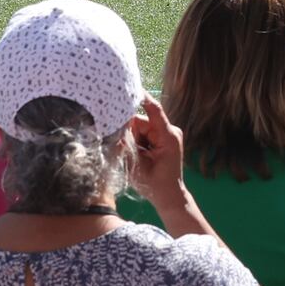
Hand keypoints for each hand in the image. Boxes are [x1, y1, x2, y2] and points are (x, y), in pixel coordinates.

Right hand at [120, 99, 187, 213]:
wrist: (170, 197)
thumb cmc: (156, 186)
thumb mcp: (138, 167)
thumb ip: (126, 147)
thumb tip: (114, 131)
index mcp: (168, 136)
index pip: (153, 110)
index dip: (141, 98)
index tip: (128, 87)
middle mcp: (169, 132)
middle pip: (140, 121)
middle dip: (129, 132)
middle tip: (126, 149)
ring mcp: (165, 135)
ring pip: (139, 128)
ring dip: (133, 140)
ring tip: (135, 158)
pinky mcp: (161, 140)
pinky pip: (143, 134)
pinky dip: (136, 143)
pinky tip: (137, 156)